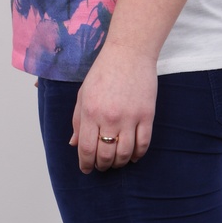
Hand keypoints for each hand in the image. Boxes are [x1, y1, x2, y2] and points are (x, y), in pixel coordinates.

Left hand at [70, 45, 157, 172]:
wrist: (129, 53)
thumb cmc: (103, 72)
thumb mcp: (83, 94)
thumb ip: (77, 121)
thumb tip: (74, 144)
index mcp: (90, 112)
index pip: (86, 148)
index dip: (85, 163)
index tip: (86, 169)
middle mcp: (109, 117)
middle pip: (105, 154)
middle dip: (102, 165)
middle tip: (101, 166)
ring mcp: (130, 117)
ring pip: (125, 153)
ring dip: (119, 163)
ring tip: (116, 162)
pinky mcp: (147, 115)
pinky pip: (143, 143)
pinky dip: (138, 154)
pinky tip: (133, 156)